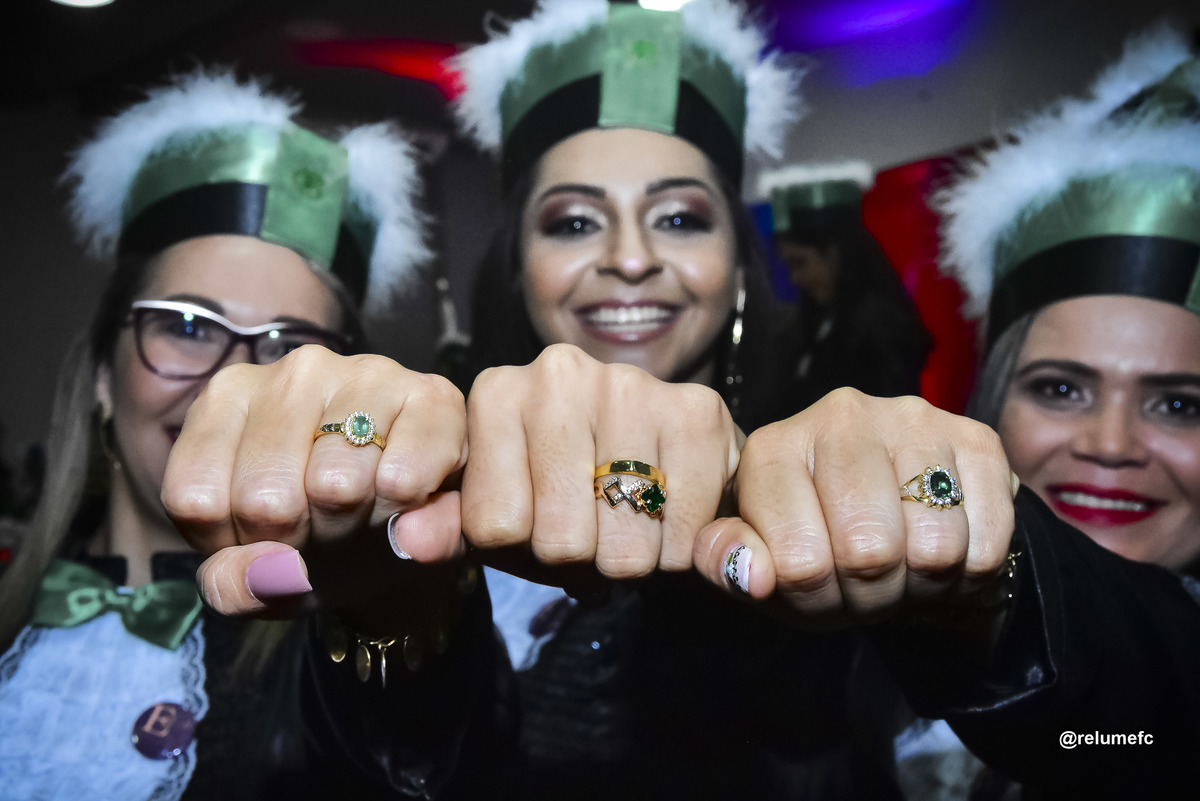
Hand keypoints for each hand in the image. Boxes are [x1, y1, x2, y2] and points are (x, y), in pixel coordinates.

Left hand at [161, 345, 466, 619]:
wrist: (406, 540)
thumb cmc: (319, 541)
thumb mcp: (258, 579)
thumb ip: (232, 587)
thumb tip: (274, 571)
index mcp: (226, 402)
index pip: (197, 499)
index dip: (238, 545)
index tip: (268, 538)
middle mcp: (291, 372)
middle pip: (266, 499)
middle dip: (301, 540)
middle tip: (326, 529)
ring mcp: (363, 373)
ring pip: (334, 486)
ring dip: (355, 528)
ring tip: (366, 513)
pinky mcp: (431, 395)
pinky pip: (403, 478)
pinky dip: (406, 513)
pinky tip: (407, 500)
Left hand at [397, 344, 739, 584]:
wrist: (662, 470)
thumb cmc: (568, 495)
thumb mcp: (498, 517)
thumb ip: (447, 528)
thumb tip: (408, 541)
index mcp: (497, 394)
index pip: (494, 524)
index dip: (521, 550)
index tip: (539, 526)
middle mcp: (558, 373)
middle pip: (559, 538)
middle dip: (580, 560)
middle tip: (593, 534)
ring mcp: (630, 384)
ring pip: (621, 545)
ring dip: (631, 560)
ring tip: (631, 528)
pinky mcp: (695, 408)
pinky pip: (680, 533)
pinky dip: (678, 551)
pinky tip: (672, 519)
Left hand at [693, 389, 1017, 621]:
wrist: (894, 536)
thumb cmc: (816, 551)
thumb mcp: (760, 568)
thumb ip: (730, 564)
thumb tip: (751, 573)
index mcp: (772, 448)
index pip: (796, 559)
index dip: (812, 595)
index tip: (816, 582)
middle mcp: (839, 416)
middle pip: (868, 550)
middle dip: (871, 592)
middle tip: (866, 582)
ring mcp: (911, 419)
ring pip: (932, 547)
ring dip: (923, 583)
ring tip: (904, 566)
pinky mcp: (975, 437)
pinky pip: (985, 540)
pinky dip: (970, 570)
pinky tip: (947, 550)